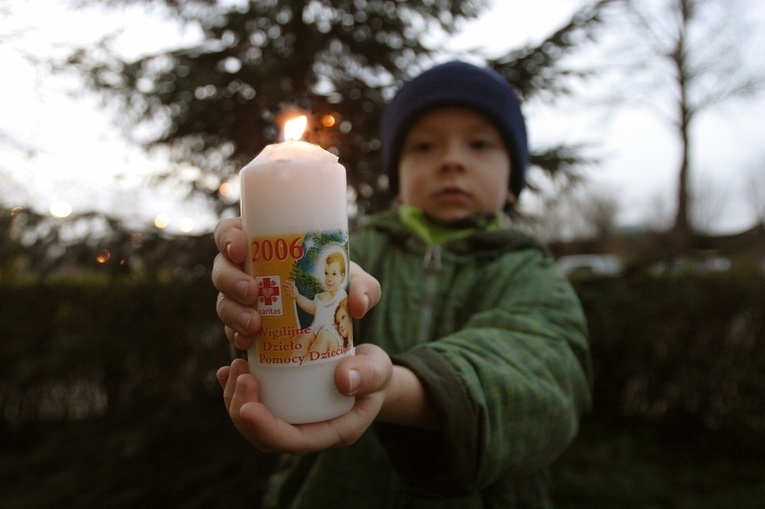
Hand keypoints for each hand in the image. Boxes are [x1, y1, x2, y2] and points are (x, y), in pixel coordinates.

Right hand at [212, 217, 380, 349]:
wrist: (337, 322)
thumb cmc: (340, 286)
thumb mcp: (356, 282)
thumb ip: (364, 288)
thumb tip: (357, 305)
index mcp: (263, 245)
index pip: (230, 232)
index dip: (228, 238)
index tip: (241, 249)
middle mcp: (247, 270)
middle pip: (221, 269)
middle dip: (231, 281)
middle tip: (253, 293)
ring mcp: (243, 300)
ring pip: (223, 301)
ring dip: (233, 312)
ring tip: (254, 326)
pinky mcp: (246, 326)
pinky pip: (231, 330)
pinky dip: (236, 335)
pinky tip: (248, 343)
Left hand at [216, 343, 392, 453]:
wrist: (369, 371)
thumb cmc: (374, 372)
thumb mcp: (380, 369)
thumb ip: (369, 375)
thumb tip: (343, 380)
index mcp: (332, 431)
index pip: (294, 442)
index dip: (267, 430)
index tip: (249, 407)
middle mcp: (307, 431)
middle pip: (266, 437)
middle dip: (244, 411)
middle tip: (241, 374)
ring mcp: (292, 419)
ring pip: (254, 421)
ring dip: (236, 398)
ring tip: (234, 367)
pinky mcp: (282, 403)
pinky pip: (254, 403)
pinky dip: (236, 388)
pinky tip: (229, 368)